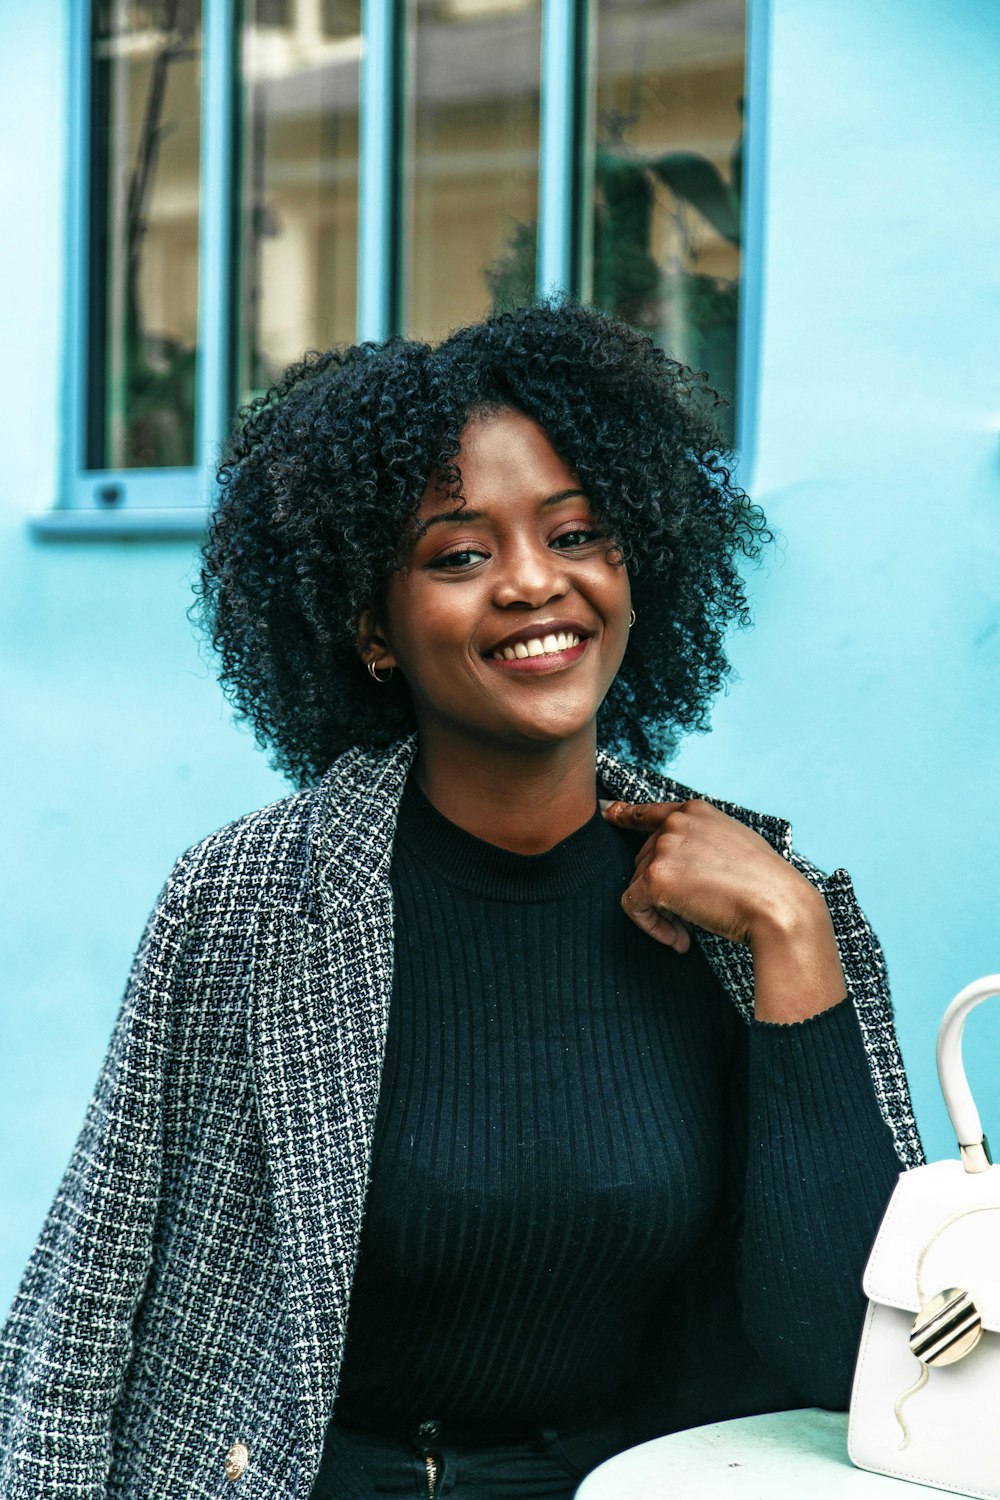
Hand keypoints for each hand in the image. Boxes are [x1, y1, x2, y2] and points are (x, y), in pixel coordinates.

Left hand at [601, 798, 845, 1021]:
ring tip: (689, 932)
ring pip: (637, 884)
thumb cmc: (766, 884)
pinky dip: (650, 927)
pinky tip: (677, 940)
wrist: (777, 905)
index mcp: (696, 811)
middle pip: (644, 860)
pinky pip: (633, 906)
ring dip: (659, 914)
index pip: (651, 812)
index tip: (609, 813)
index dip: (627, 814)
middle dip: (660, 892)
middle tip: (689, 920)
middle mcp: (676, 823)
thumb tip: (670, 864)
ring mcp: (664, 848)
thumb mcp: (734, 845)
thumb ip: (701, 843)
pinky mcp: (655, 878)